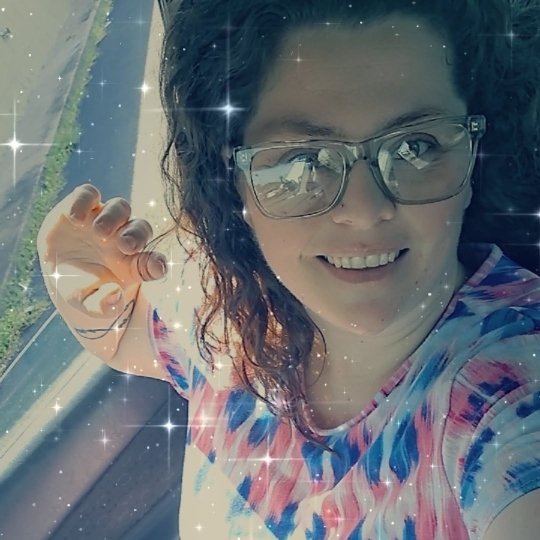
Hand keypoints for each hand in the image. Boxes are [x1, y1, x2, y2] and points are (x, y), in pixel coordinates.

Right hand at [37, 183, 167, 317]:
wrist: (56, 270)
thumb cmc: (81, 286)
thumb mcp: (88, 302)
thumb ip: (102, 305)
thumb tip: (114, 296)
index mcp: (132, 263)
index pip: (153, 262)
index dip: (157, 264)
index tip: (157, 267)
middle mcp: (122, 238)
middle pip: (141, 228)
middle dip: (137, 235)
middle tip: (126, 246)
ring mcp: (104, 219)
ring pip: (120, 207)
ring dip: (113, 217)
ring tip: (99, 232)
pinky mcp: (81, 207)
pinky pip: (89, 194)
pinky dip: (84, 201)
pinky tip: (76, 218)